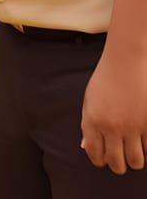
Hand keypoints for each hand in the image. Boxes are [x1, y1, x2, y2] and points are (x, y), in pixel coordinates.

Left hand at [81, 46, 146, 173]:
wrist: (125, 62)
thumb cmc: (105, 80)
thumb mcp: (89, 101)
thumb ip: (87, 126)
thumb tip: (86, 147)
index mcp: (92, 121)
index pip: (95, 155)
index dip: (101, 160)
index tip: (106, 157)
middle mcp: (111, 127)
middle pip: (116, 164)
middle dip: (119, 164)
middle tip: (122, 156)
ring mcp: (132, 127)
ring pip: (136, 161)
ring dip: (135, 160)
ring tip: (134, 150)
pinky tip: (144, 143)